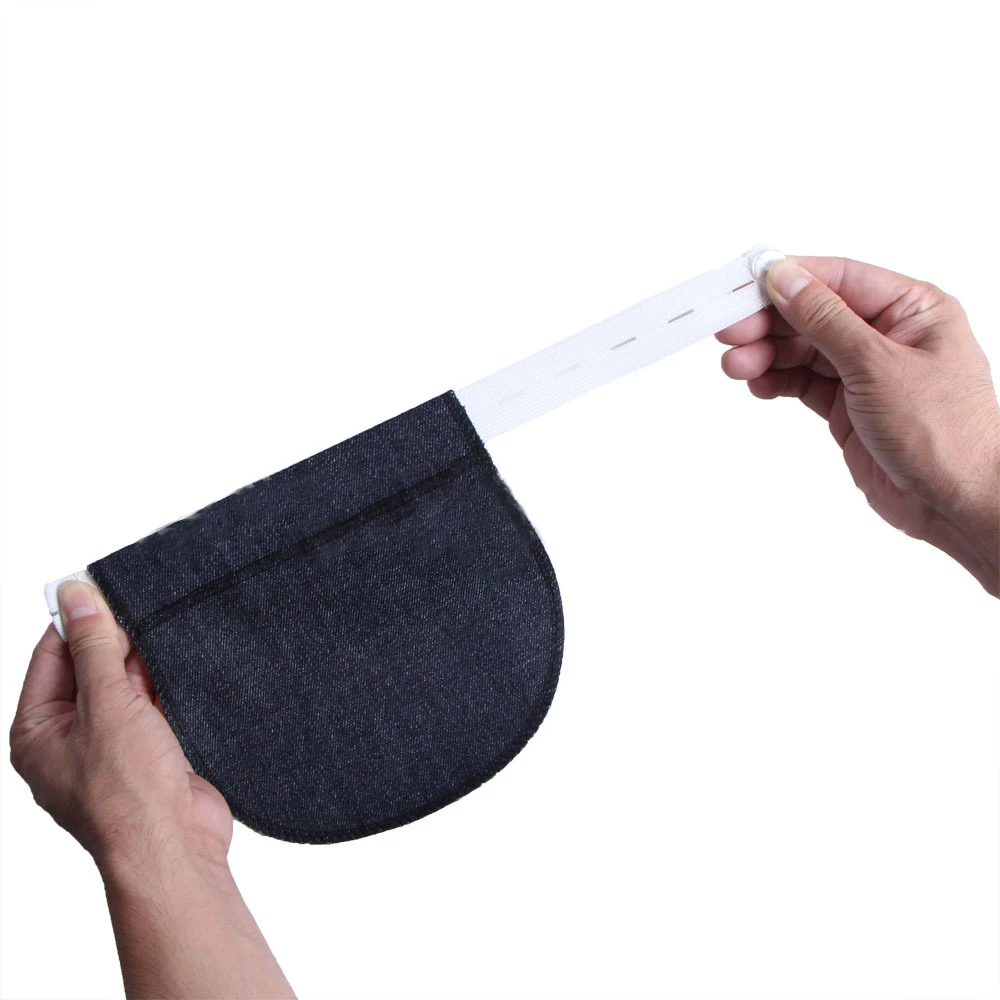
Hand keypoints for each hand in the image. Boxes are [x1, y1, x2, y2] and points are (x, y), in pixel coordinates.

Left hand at [10, 581, 232, 872]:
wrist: (174, 845)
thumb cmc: (127, 793)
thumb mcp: (106, 704)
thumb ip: (94, 647)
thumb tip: (75, 596)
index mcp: (38, 731)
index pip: (51, 656)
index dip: (76, 620)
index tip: (99, 588)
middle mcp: (69, 739)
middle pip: (88, 668)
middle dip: (113, 641)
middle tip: (141, 612)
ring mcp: (111, 747)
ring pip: (123, 686)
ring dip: (142, 664)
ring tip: (163, 639)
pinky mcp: (149, 753)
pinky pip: (152, 706)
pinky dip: (164, 686)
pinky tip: (179, 667)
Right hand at [717, 255, 999, 595]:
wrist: (956, 503)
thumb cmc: (946, 434)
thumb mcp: (878, 365)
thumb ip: (825, 320)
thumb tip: (785, 279)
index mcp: (912, 308)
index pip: (838, 279)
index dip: (789, 280)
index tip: (745, 285)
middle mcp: (888, 335)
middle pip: (813, 314)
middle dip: (769, 323)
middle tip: (730, 333)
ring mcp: (866, 372)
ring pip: (802, 350)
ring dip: (766, 355)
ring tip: (736, 366)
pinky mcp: (847, 406)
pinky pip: (802, 382)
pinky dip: (776, 381)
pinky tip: (757, 384)